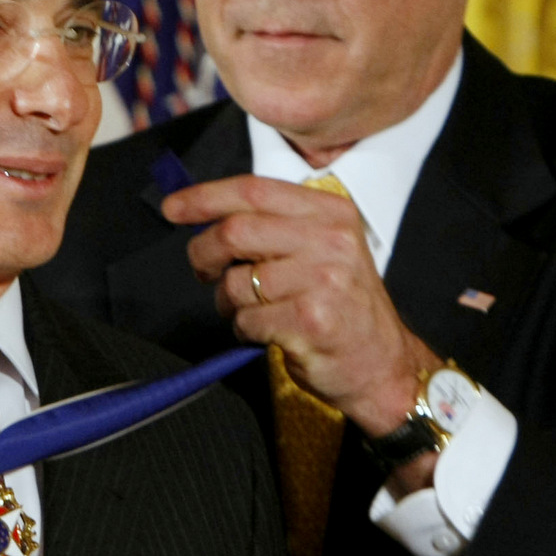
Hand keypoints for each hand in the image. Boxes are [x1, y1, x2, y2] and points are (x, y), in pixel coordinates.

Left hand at [162, 175, 440, 438]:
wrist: (382, 365)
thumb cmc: (342, 306)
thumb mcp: (324, 249)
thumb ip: (275, 225)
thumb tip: (207, 214)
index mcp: (330, 213)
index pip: (254, 190)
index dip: (205, 197)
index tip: (174, 208)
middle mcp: (331, 240)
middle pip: (236, 230)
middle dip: (204, 252)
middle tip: (202, 270)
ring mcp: (323, 279)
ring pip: (236, 281)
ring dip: (228, 302)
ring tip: (249, 310)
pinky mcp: (311, 320)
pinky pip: (247, 319)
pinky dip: (245, 329)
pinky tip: (268, 332)